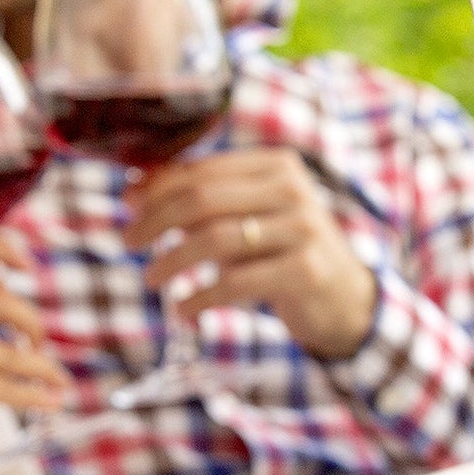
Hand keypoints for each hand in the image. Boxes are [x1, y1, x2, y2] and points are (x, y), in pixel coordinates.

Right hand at [0, 232, 67, 474]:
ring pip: (15, 353)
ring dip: (44, 368)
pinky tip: (52, 400)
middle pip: (3, 301)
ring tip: (57, 379)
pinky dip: (37, 395)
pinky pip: (10, 387)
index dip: (1, 247)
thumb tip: (3, 287)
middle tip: (38, 342)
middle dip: (33, 323)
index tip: (26, 263)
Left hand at [123, 148, 377, 360]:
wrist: (345, 298)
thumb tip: (133, 189)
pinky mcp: (305, 270)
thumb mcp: (247, 217)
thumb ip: (200, 200)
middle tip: (128, 243)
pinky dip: (201, 296)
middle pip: (203, 198)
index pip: (202, 170)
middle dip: (156, 220)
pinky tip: (184, 309)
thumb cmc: (283, 252)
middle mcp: (293, 189)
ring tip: (151, 279)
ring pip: (215, 238)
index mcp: (276, 165)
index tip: (128, 206)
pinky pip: (235, 281)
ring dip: (172, 260)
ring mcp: (302, 228)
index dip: (158, 188)